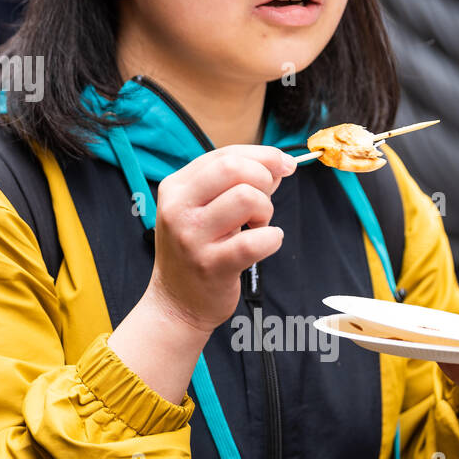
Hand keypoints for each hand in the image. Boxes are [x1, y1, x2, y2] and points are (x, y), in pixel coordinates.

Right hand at [145, 144, 296, 337]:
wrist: (176, 303)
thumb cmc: (195, 250)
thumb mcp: (201, 209)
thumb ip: (234, 183)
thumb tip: (279, 164)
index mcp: (175, 187)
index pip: (224, 154)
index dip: (262, 155)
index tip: (283, 164)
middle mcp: (178, 208)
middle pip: (233, 168)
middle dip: (263, 179)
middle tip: (262, 203)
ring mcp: (193, 237)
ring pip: (247, 198)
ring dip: (266, 210)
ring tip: (257, 226)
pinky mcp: (212, 265)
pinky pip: (256, 241)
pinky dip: (272, 238)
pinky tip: (266, 242)